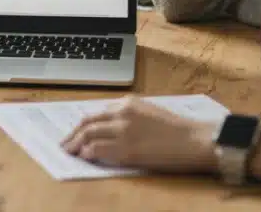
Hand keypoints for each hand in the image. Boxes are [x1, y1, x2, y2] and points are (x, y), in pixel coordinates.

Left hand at [61, 97, 219, 172]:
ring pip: (89, 136)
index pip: (95, 114)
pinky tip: (86, 157)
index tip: (74, 133)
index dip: (81, 125)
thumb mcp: (148, 112)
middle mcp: (121, 114)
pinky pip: (98, 150)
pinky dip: (89, 153)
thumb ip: (127, 116)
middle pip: (87, 124)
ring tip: (71, 152)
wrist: (194, 140)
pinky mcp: (126, 150)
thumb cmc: (176, 130)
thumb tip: (108, 128)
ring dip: (76, 145)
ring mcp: (123, 132)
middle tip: (66, 144)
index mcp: (127, 103)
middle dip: (73, 135)